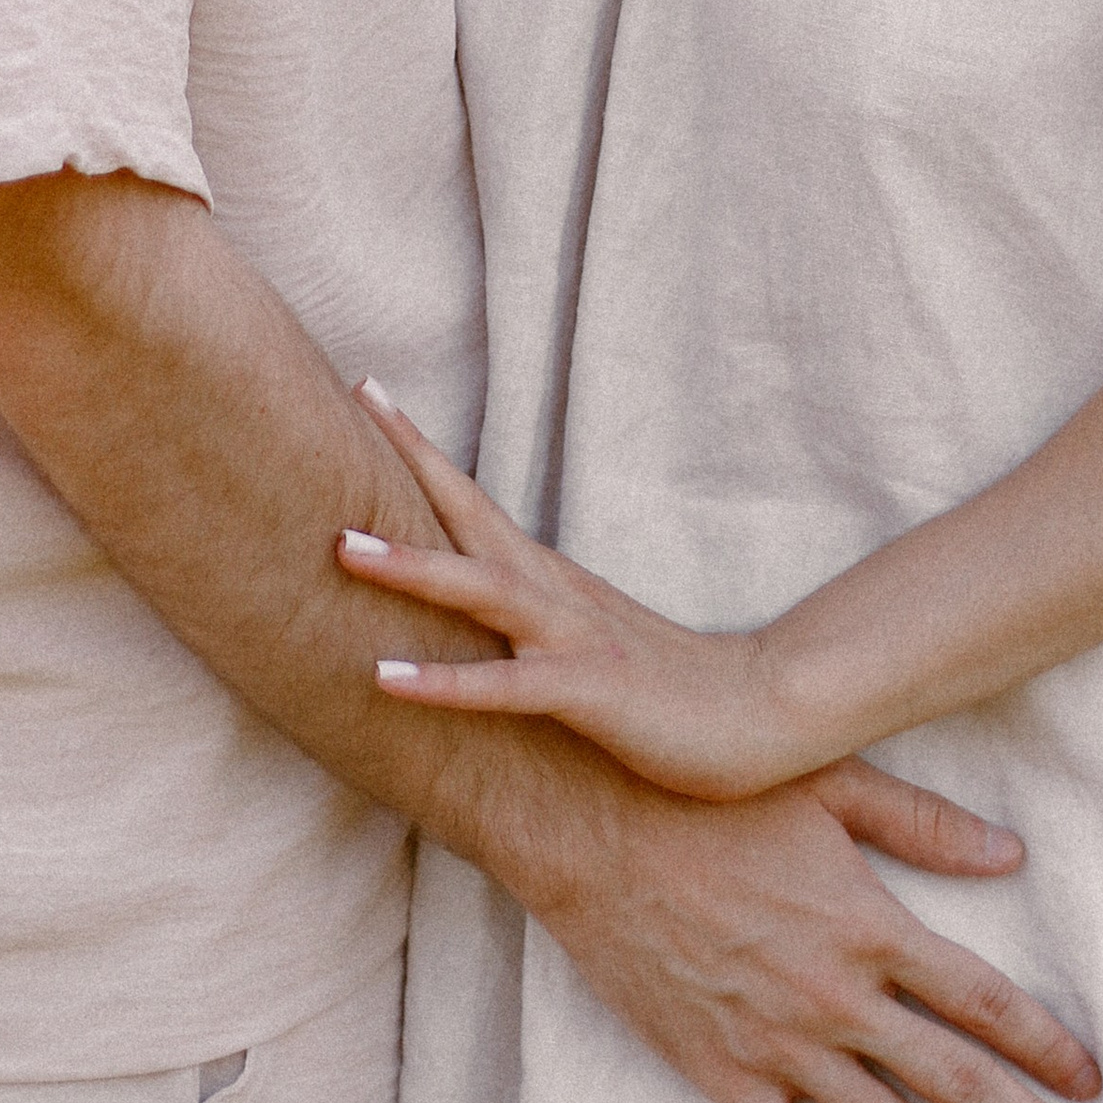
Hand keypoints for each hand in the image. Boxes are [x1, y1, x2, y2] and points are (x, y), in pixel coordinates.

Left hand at [339, 383, 805, 796]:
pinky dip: (444, 680)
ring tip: (340, 547)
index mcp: (549, 578)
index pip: (472, 501)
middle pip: (471, 512)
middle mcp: (554, 593)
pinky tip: (385, 676)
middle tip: (356, 396)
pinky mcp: (588, 691)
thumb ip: (531, 616)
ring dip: (411, 567)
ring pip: (481, 589)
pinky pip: (504, 687)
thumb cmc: (671, 684)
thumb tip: (475, 601)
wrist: (762, 712)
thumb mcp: (586, 637)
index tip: (369, 390)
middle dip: (410, 458)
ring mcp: (572, 637)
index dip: (420, 449)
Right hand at [534, 763, 1102, 1102]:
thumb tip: (1012, 852)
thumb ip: (922, 823)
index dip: (1045, 1045)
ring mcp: (780, 1045)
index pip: (983, 999)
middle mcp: (837, 997)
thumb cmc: (712, 791)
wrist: (592, 829)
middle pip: (955, 1080)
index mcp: (870, 924)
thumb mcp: (828, 781)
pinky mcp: (723, 1074)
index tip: (1092, 1084)